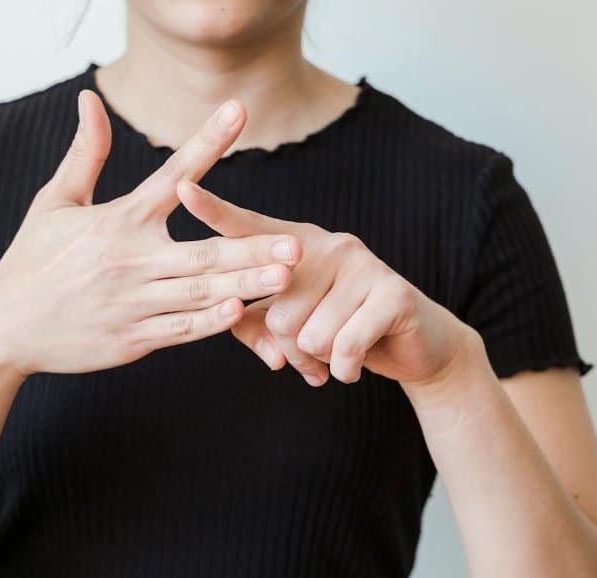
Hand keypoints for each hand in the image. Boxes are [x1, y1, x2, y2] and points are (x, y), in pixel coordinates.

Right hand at [0, 91, 302, 377]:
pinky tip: (240, 313)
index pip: (171, 175)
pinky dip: (209, 323)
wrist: (2, 327)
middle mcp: (129, 261)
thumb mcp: (55, 203)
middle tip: (295, 241)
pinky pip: (179, 330)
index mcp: (116, 221)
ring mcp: (133, 304)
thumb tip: (90, 100)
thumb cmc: (32, 261)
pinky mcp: (132, 339)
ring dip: (245, 285)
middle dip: (251, 247)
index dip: (207, 142)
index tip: (238, 112)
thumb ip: (86, 153)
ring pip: (199, 294)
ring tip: (286, 275)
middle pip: (201, 252)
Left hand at [175, 180, 479, 386]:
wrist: (414, 347)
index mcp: (299, 246)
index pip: (251, 229)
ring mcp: (364, 265)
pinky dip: (344, 368)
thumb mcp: (294, 325)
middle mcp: (330, 245)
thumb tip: (235, 328)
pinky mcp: (393, 293)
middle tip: (312, 354)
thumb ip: (253, 324)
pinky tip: (354, 365)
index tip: (182, 190)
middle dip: (291, 350)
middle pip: (277, 313)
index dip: (216, 212)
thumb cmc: (342, 330)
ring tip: (335, 354)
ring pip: (309, 334)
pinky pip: (345, 346)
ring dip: (319, 361)